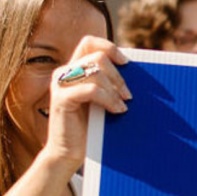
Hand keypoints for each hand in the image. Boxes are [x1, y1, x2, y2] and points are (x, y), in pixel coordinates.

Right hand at [43, 38, 130, 169]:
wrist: (70, 153)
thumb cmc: (90, 128)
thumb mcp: (102, 101)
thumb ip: (109, 85)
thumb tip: (135, 72)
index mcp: (74, 69)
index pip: (89, 42)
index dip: (109, 47)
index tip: (127, 63)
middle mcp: (65, 73)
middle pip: (97, 57)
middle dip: (118, 76)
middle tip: (128, 95)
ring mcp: (61, 85)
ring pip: (94, 72)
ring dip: (114, 88)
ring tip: (123, 105)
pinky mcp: (61, 100)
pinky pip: (90, 90)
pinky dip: (108, 99)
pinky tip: (117, 110)